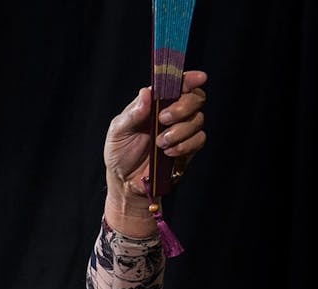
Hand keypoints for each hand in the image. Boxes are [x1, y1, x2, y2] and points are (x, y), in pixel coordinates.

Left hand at [105, 69, 207, 199]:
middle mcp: (171, 113)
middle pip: (195, 98)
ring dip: (179, 131)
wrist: (125, 182)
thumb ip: (132, 114)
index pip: (176, 84)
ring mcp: (182, 130)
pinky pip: (199, 139)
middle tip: (164, 119)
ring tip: (159, 143)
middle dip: (183, 106)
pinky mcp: (188, 147)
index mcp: (155, 104)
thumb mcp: (117, 132)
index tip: (198, 78)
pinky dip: (184, 145)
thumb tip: (146, 93)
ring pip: (198, 119)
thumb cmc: (119, 153)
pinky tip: (168, 153)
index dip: (189, 79)